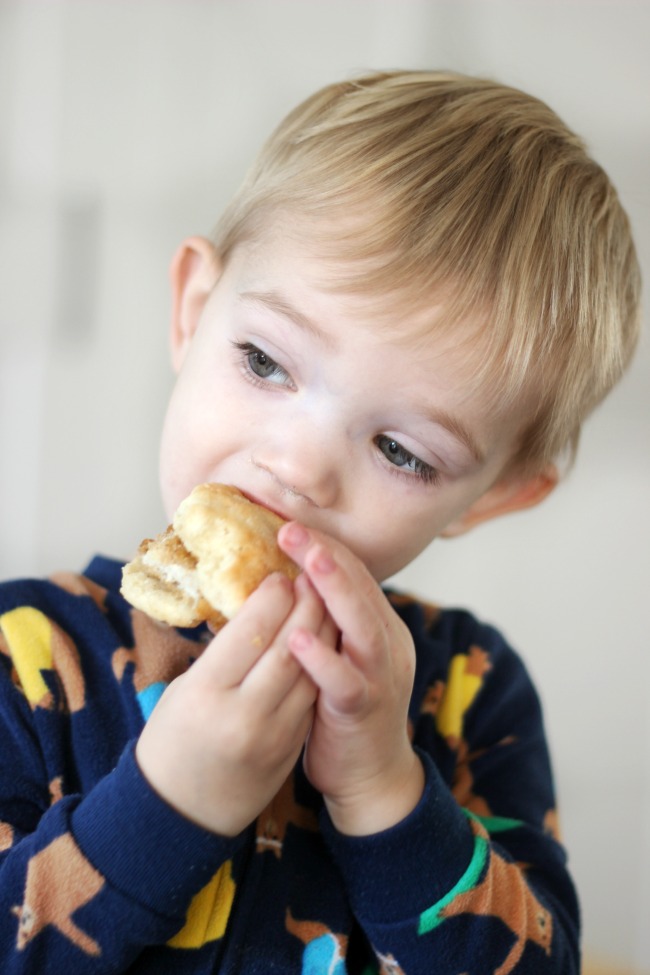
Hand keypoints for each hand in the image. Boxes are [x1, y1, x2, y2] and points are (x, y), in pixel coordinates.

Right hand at [136, 571, 330, 835]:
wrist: (180, 812)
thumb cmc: (172, 738)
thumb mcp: (184, 689)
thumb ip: (222, 653)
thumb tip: (256, 605)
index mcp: (204, 693)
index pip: (250, 632)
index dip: (271, 598)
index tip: (281, 574)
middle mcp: (242, 714)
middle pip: (287, 648)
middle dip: (305, 604)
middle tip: (313, 573)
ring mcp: (272, 735)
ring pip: (309, 671)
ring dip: (324, 629)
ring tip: (326, 597)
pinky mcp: (290, 748)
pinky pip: (312, 695)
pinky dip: (324, 662)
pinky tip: (328, 638)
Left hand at [278, 523, 424, 835]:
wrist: (371, 777)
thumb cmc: (343, 710)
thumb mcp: (339, 656)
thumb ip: (325, 622)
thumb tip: (286, 580)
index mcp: (378, 627)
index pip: (355, 575)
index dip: (324, 548)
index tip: (289, 524)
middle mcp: (386, 644)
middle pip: (360, 590)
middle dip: (327, 556)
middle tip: (292, 529)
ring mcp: (380, 677)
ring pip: (361, 626)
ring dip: (334, 591)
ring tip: (306, 563)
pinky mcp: (365, 709)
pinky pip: (345, 681)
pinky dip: (323, 658)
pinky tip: (297, 638)